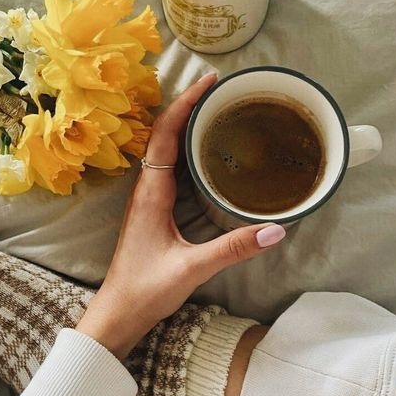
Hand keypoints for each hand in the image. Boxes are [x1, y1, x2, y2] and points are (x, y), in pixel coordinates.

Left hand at [76, 73, 285, 359]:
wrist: (118, 313)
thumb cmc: (146, 290)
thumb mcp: (192, 269)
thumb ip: (233, 249)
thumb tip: (276, 230)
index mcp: (150, 193)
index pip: (165, 134)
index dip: (186, 104)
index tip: (210, 81)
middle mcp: (146, 189)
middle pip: (163, 134)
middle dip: (189, 106)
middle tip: (221, 90)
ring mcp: (147, 199)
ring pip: (164, 150)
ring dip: (185, 125)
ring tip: (216, 111)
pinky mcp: (153, 211)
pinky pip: (169, 168)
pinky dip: (185, 150)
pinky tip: (205, 154)